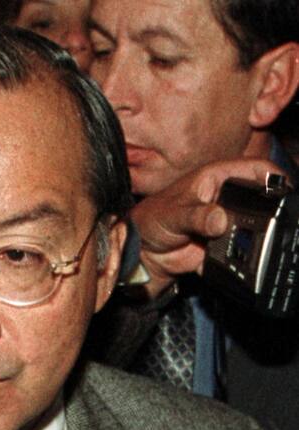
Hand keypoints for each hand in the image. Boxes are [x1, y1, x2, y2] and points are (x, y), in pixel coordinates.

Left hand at [132, 159, 284, 298]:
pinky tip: (245, 260)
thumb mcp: (172, 214)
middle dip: (272, 209)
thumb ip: (196, 216)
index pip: (254, 168)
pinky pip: (245, 248)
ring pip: (258, 224)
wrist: (144, 252)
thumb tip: (219, 220)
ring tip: (260, 244)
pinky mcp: (227, 243)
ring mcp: (228, 220)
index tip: (288, 187)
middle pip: (263, 197)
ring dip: (260, 236)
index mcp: (216, 177)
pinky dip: (247, 255)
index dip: (275, 175)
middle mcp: (226, 196)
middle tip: (280, 222)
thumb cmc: (151, 221)